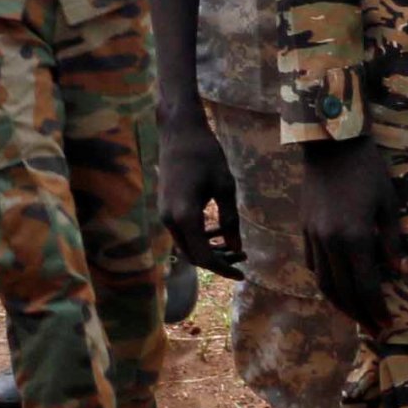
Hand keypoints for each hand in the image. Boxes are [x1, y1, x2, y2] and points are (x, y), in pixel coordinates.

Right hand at [157, 107, 244, 279]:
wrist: (180, 132)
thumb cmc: (206, 154)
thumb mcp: (225, 186)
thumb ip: (230, 220)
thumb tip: (236, 248)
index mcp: (184, 216)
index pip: (202, 256)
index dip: (223, 268)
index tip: (242, 274)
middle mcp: (169, 220)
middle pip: (192, 255)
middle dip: (218, 261)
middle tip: (243, 259)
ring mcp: (164, 214)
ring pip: (187, 245)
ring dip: (209, 249)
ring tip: (235, 247)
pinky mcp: (165, 208)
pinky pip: (183, 232)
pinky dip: (200, 237)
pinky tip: (218, 230)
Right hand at [301, 137, 400, 329]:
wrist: (331, 145)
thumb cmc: (368, 170)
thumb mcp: (389, 204)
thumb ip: (393, 241)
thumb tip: (402, 272)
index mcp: (354, 237)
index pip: (365, 285)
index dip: (376, 308)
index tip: (387, 325)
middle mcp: (330, 243)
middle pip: (342, 291)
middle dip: (359, 314)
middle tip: (374, 329)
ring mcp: (313, 237)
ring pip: (323, 283)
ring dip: (339, 304)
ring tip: (356, 315)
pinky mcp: (304, 230)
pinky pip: (313, 265)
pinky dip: (325, 282)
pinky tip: (338, 287)